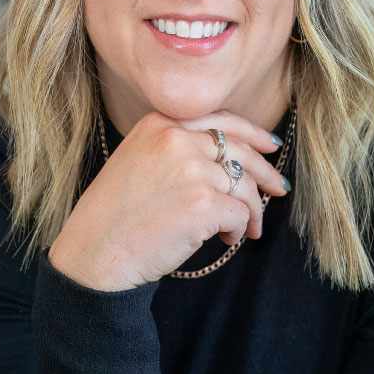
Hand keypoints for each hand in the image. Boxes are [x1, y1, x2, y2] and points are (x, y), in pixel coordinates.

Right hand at [48, 108, 289, 290]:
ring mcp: (191, 170)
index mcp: (158, 124)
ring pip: (244, 184)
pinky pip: (241, 213)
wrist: (94, 254)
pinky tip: (227, 240)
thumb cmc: (113, 217)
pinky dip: (240, 229)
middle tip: (279, 189)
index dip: (252, 133)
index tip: (270, 146)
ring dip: (252, 210)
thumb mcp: (136, 161)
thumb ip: (175, 149)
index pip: (219, 120)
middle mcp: (175, 139)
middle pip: (239, 149)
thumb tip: (231, 159)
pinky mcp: (204, 203)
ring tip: (248, 230)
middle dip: (265, 171)